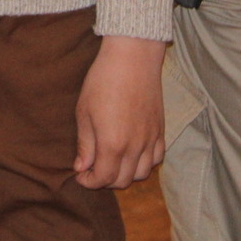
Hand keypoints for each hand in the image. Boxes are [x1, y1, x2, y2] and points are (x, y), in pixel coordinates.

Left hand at [74, 35, 166, 189]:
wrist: (132, 59)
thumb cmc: (102, 82)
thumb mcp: (84, 112)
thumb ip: (85, 144)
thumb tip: (81, 167)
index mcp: (113, 144)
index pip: (104, 178)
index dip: (89, 182)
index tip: (80, 175)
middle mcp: (135, 147)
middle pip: (123, 180)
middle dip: (105, 180)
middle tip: (92, 169)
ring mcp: (151, 139)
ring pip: (141, 173)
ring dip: (125, 174)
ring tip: (111, 161)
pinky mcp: (161, 130)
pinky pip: (157, 158)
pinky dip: (144, 163)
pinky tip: (132, 153)